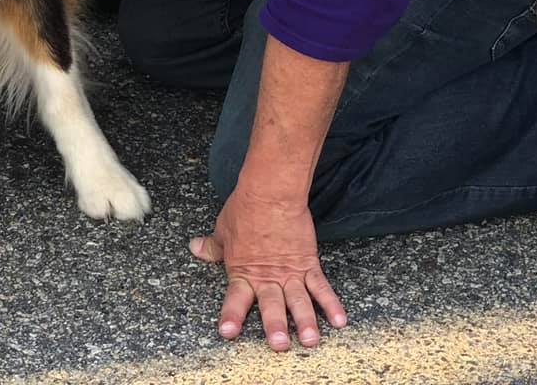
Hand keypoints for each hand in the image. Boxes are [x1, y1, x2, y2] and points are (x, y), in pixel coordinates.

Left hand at [190, 184, 346, 351]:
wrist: (271, 192)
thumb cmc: (245, 209)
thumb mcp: (224, 230)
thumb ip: (213, 247)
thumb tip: (196, 248)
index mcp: (244, 272)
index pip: (235, 298)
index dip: (231, 316)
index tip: (228, 333)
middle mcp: (268, 277)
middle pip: (272, 305)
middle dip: (275, 326)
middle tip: (279, 344)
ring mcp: (290, 273)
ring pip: (298, 301)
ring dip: (305, 321)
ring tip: (309, 340)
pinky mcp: (308, 264)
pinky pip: (321, 287)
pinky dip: (331, 303)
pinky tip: (339, 321)